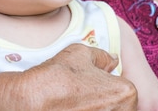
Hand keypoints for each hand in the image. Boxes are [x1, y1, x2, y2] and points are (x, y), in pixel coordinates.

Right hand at [0, 44, 137, 109]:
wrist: (29, 102)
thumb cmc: (55, 77)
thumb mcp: (80, 54)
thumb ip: (103, 57)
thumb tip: (113, 60)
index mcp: (124, 93)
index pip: (128, 94)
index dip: (111, 89)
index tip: (96, 89)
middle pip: (122, 108)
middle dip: (107, 104)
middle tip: (87, 99)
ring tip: (79, 106)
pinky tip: (72, 110)